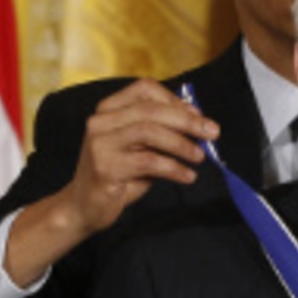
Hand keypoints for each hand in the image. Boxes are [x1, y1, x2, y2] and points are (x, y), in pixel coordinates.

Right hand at [5, 81, 217, 286]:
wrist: (84, 206)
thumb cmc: (118, 175)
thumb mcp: (140, 148)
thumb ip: (162, 132)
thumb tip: (199, 122)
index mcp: (109, 109)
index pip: (145, 90)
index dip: (176, 100)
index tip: (199, 116)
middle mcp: (101, 121)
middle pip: (151, 110)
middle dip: (187, 120)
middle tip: (212, 132)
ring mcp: (100, 143)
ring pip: (150, 132)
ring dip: (181, 144)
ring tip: (199, 157)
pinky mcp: (105, 167)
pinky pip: (149, 162)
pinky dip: (174, 168)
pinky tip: (187, 176)